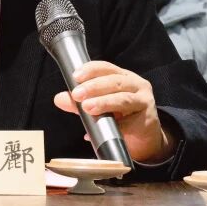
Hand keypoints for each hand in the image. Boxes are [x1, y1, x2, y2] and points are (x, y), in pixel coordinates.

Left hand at [52, 61, 174, 163]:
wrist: (145, 137)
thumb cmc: (122, 116)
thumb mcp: (100, 106)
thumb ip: (80, 101)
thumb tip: (59, 98)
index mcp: (123, 77)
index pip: (106, 68)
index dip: (91, 70)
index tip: (75, 76)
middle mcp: (136, 84)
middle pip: (115, 81)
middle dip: (94, 87)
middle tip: (76, 94)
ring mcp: (144, 101)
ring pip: (124, 99)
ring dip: (104, 103)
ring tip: (87, 108)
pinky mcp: (147, 119)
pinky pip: (129, 123)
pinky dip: (113, 128)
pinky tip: (99, 132)